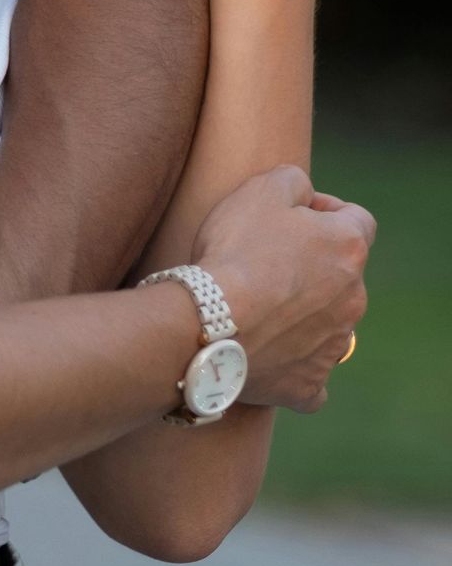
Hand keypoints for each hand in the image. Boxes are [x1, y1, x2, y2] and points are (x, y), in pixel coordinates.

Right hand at [185, 164, 372, 412]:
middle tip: (264, 263)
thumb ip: (295, 181)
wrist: (209, 322)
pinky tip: (270, 356)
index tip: (291, 216)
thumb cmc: (236, 251)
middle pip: (341, 275)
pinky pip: (311, 377)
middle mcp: (354, 298)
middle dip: (311, 267)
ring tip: (258, 309)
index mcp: (348, 248)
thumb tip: (306, 195)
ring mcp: (334, 346)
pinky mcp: (310, 384)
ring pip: (329, 324)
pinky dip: (294, 366)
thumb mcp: (262, 188)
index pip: (356, 220)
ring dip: (303, 314)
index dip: (325, 211)